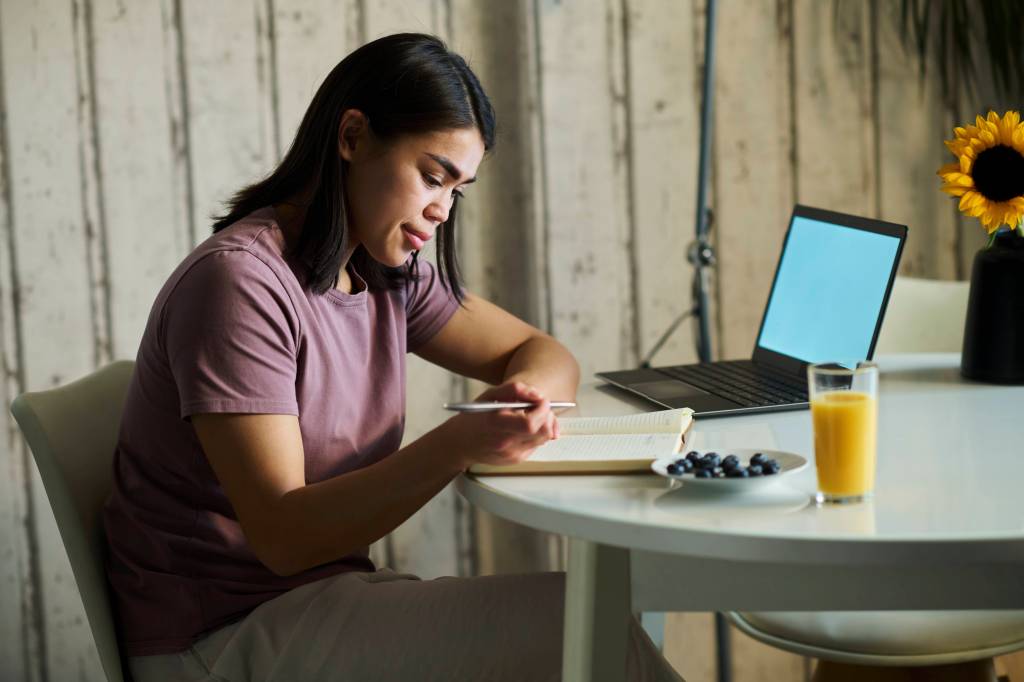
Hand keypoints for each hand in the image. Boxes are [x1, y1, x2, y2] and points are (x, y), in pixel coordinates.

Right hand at [442, 381, 559, 468]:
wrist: (460, 444)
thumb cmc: (474, 418)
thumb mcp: (489, 396)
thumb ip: (513, 390)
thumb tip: (537, 395)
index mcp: (496, 425)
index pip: (530, 423)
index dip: (542, 410)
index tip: (541, 400)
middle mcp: (505, 443)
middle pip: (542, 432)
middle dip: (547, 416)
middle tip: (541, 406)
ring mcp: (512, 454)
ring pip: (544, 439)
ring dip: (544, 424)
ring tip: (533, 415)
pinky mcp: (516, 460)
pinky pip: (536, 445)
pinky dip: (536, 434)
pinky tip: (525, 428)